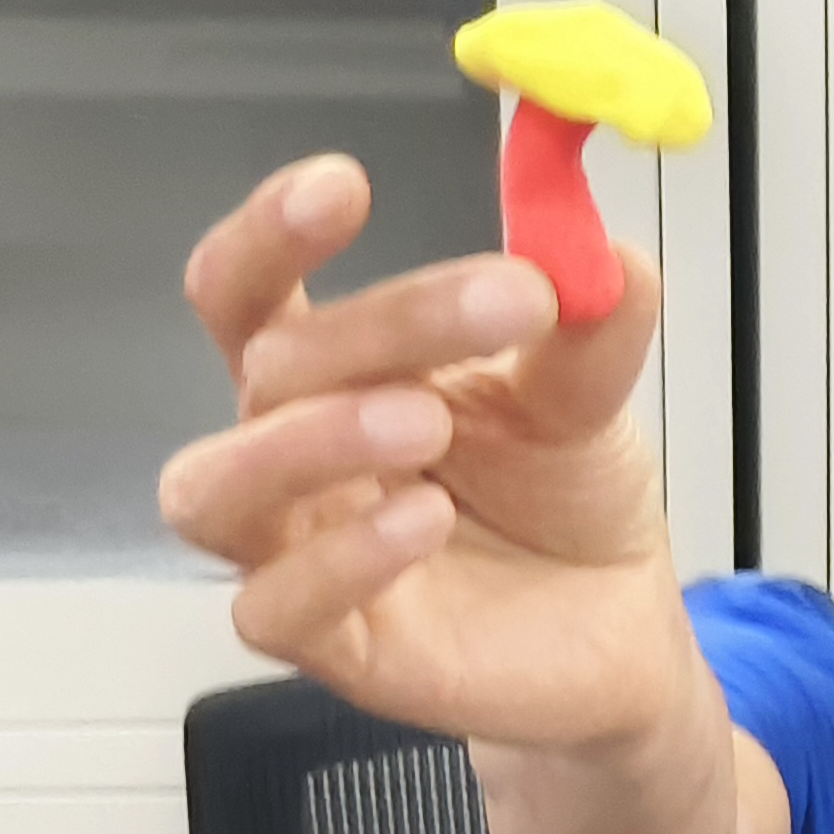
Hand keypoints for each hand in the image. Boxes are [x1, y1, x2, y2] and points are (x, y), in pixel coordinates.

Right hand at [160, 152, 684, 747]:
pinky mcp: (336, 649)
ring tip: (423, 419)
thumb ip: (587, 324)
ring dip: (306, 443)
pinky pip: (279, 609)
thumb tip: (597, 246)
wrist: (618, 626)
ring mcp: (298, 554)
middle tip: (508, 300)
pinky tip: (424, 521)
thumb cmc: (565, 497)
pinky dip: (344, 558)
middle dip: (380, 325)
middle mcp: (292, 457)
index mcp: (330, 372)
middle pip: (266, 369)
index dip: (270, 233)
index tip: (342, 184)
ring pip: (215, 493)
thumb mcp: (586, 394)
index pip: (247, 289)